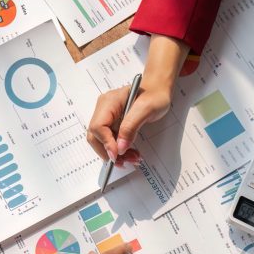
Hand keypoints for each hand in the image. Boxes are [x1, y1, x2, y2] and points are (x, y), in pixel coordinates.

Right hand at [87, 34, 188, 165]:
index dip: (106, 143)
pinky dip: (119, 150)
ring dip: (115, 154)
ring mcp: (107, 117)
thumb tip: (119, 148)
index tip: (118, 155)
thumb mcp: (146, 110)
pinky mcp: (112, 124)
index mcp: (108, 102)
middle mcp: (103, 110)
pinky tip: (130, 154)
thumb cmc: (154, 96)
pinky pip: (110, 141)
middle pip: (96, 137)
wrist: (158, 91)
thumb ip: (130, 127)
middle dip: (108, 152)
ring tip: (132, 159)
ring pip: (102, 142)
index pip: (98, 127)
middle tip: (125, 162)